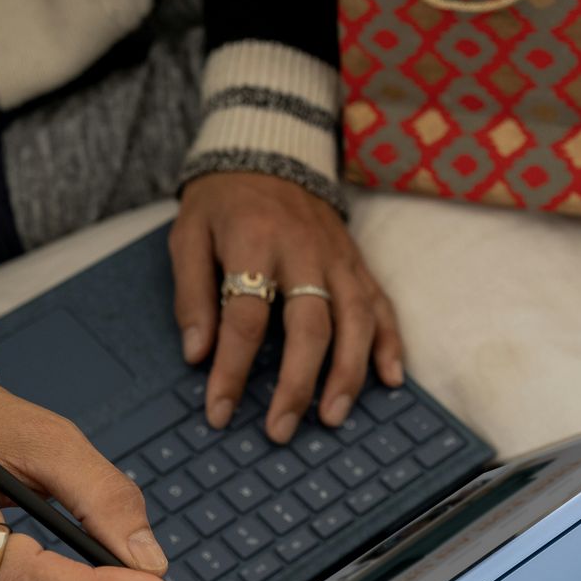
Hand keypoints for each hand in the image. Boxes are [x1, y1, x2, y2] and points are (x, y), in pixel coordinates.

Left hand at [171, 172, 403, 442]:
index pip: (245, 317)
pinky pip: (382, 305)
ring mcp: (339, 258)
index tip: (218, 411)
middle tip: (280, 430)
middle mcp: (305, 252)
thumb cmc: (223, 202)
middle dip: (296, 383)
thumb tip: (196, 355)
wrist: (270, 151)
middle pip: (309, 326)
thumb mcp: (188, 235)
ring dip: (348, 374)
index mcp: (255, 242)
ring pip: (355, 320)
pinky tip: (391, 380)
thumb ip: (192, 294)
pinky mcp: (358, 262)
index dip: (231, 369)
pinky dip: (391, 343)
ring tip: (332, 418)